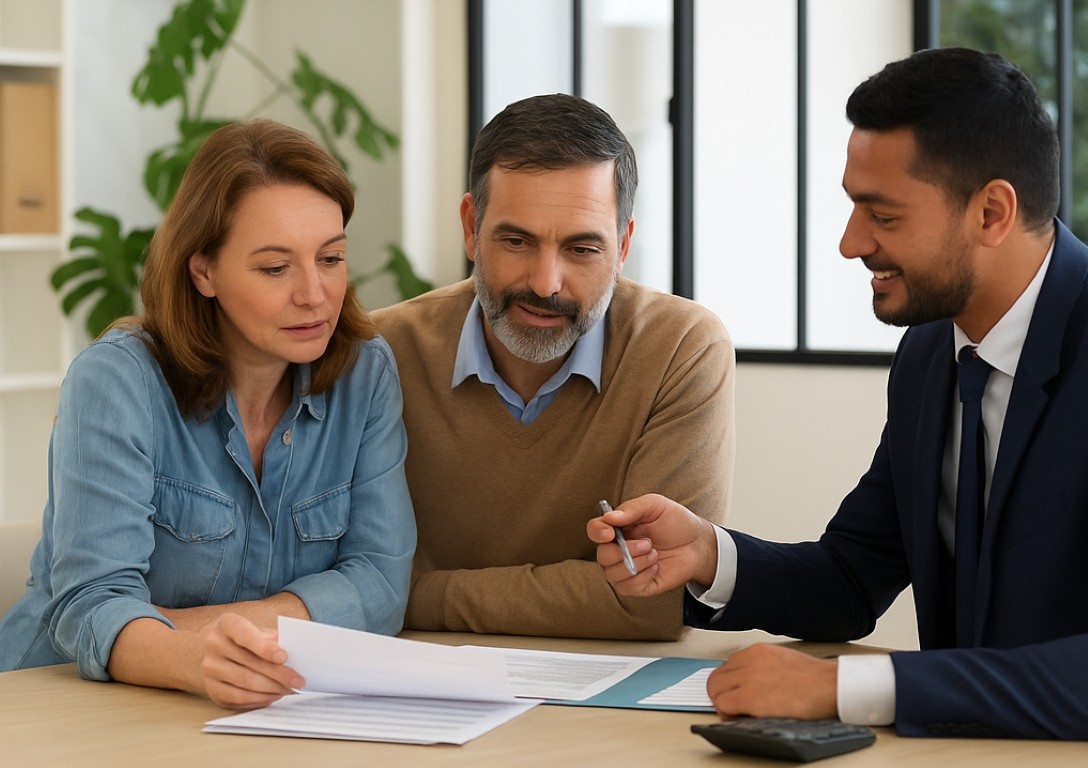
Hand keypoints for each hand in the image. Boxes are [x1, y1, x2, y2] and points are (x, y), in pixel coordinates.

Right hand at [197, 613, 303, 709]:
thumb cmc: (245, 638)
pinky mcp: (212, 690)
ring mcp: (209, 669)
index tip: (283, 657)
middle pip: (250, 663)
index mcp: (227, 624)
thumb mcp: (258, 630)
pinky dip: (260, 699)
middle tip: (298, 681)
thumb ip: (274, 638)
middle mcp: (214, 645)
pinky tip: (274, 696)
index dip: (264, 647)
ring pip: (246, 683)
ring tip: (290, 689)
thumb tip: (295, 653)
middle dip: (278, 674)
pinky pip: (239, 698)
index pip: (245, 634)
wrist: (215, 651)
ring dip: (272, 689)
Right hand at [586, 493, 718, 595]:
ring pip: (613, 574)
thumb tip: (609, 517)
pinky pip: (627, 588)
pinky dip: (642, 578)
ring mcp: (626, 568)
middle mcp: (617, 549)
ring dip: (636, 564)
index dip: (598, 533)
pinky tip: (655, 568)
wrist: (697, 544)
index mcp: (618, 527)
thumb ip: (632, 508)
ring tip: (654, 554)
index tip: (610, 533)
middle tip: (648, 543)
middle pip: (602, 556)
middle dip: (625, 551)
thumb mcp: (656, 505)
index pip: (594, 530)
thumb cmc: (676, 522)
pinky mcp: (638, 586)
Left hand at [706, 644, 837, 719]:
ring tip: (737, 713)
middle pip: (716, 677)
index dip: (729, 683)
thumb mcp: (782, 659)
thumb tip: (751, 680)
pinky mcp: (750, 697)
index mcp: (757, 651)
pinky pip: (723, 705)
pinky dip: (727, 714)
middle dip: (721, 693)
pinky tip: (740, 718)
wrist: (831, 686)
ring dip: (723, 704)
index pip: (727, 666)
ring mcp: (748, 678)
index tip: (733, 692)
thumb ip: (762, 666)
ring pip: (715, 690)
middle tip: (732, 706)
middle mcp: (749, 661)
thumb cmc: (815, 678)